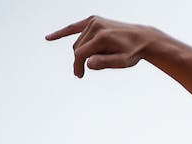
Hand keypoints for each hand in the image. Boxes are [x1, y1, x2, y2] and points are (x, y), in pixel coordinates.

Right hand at [46, 16, 160, 77]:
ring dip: (86, 51)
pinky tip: (49, 38)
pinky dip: (63, 33)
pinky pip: (74, 27)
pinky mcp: (93, 20)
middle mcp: (96, 26)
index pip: (81, 53)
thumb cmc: (133, 52)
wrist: (142, 38)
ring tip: (103, 54)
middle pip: (78, 47)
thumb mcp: (123, 62)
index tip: (79, 75)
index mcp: (102, 37)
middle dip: (83, 59)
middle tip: (96, 66)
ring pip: (79, 41)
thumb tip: (88, 63)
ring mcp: (94, 21)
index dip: (78, 65)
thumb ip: (106, 63)